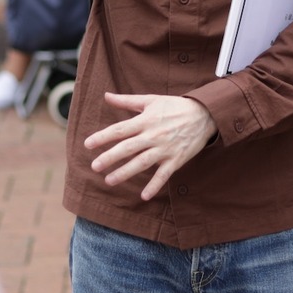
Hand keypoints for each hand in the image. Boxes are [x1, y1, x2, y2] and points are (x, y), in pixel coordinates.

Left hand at [84, 94, 215, 200]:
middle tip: (94, 166)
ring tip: (109, 180)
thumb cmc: (174, 106)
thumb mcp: (151, 100)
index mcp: (145, 120)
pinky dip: (155, 185)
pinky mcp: (176, 160)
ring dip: (125, 173)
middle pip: (128, 148)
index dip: (103, 137)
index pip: (120, 129)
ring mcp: (165, 149)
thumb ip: (127, 101)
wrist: (205, 114)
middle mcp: (153, 135)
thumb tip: (106, 96)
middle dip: (110, 157)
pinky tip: (144, 196)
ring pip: (142, 163)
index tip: (88, 144)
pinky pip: (164, 175)